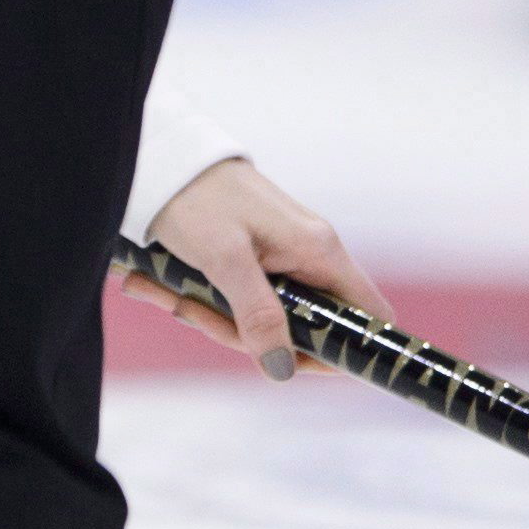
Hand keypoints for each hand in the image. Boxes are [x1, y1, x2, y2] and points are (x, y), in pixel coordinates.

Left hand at [127, 157, 392, 382]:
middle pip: (302, 326)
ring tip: (163, 291)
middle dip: (245, 334)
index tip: (290, 362)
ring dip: (211, 315)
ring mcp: (282, 256)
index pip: (367, 315)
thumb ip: (256, 314)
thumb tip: (282, 370)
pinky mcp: (253, 256)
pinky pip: (239, 297)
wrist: (163, 159)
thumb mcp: (224, 260)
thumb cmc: (197, 200)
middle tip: (195, 312)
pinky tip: (161, 285)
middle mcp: (310, 255)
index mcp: (319, 252)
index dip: (344, 349)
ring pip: (262, 316)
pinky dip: (203, 299)